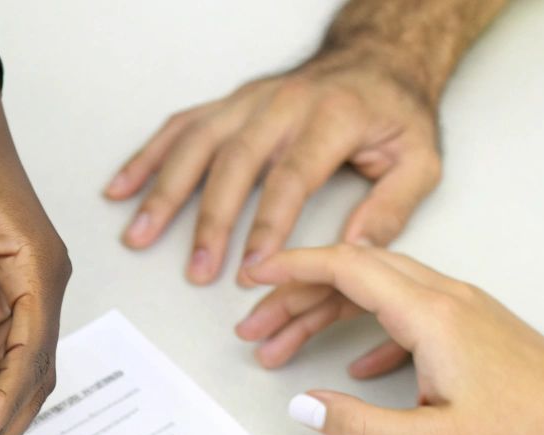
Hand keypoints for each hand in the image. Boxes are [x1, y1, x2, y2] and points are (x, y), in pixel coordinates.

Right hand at [105, 49, 439, 288]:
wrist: (378, 56)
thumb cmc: (393, 110)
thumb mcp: (420, 159)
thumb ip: (392, 207)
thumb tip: (356, 249)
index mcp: (332, 117)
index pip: (292, 177)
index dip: (268, 225)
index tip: (251, 266)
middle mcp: (283, 104)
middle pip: (235, 163)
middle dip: (211, 222)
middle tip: (198, 269)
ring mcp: (251, 100)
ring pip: (198, 144)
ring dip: (165, 191)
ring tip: (140, 233)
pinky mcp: (231, 104)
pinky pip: (181, 127)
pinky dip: (148, 157)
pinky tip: (123, 187)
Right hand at [244, 245, 543, 434]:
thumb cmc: (524, 428)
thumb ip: (359, 423)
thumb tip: (302, 405)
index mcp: (429, 314)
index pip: (346, 267)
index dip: (292, 267)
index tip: (253, 276)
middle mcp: (442, 296)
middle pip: (352, 271)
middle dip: (294, 294)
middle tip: (254, 329)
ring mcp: (456, 304)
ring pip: (374, 288)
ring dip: (324, 311)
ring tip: (285, 347)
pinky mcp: (465, 321)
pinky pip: (401, 307)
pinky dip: (363, 326)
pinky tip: (350, 367)